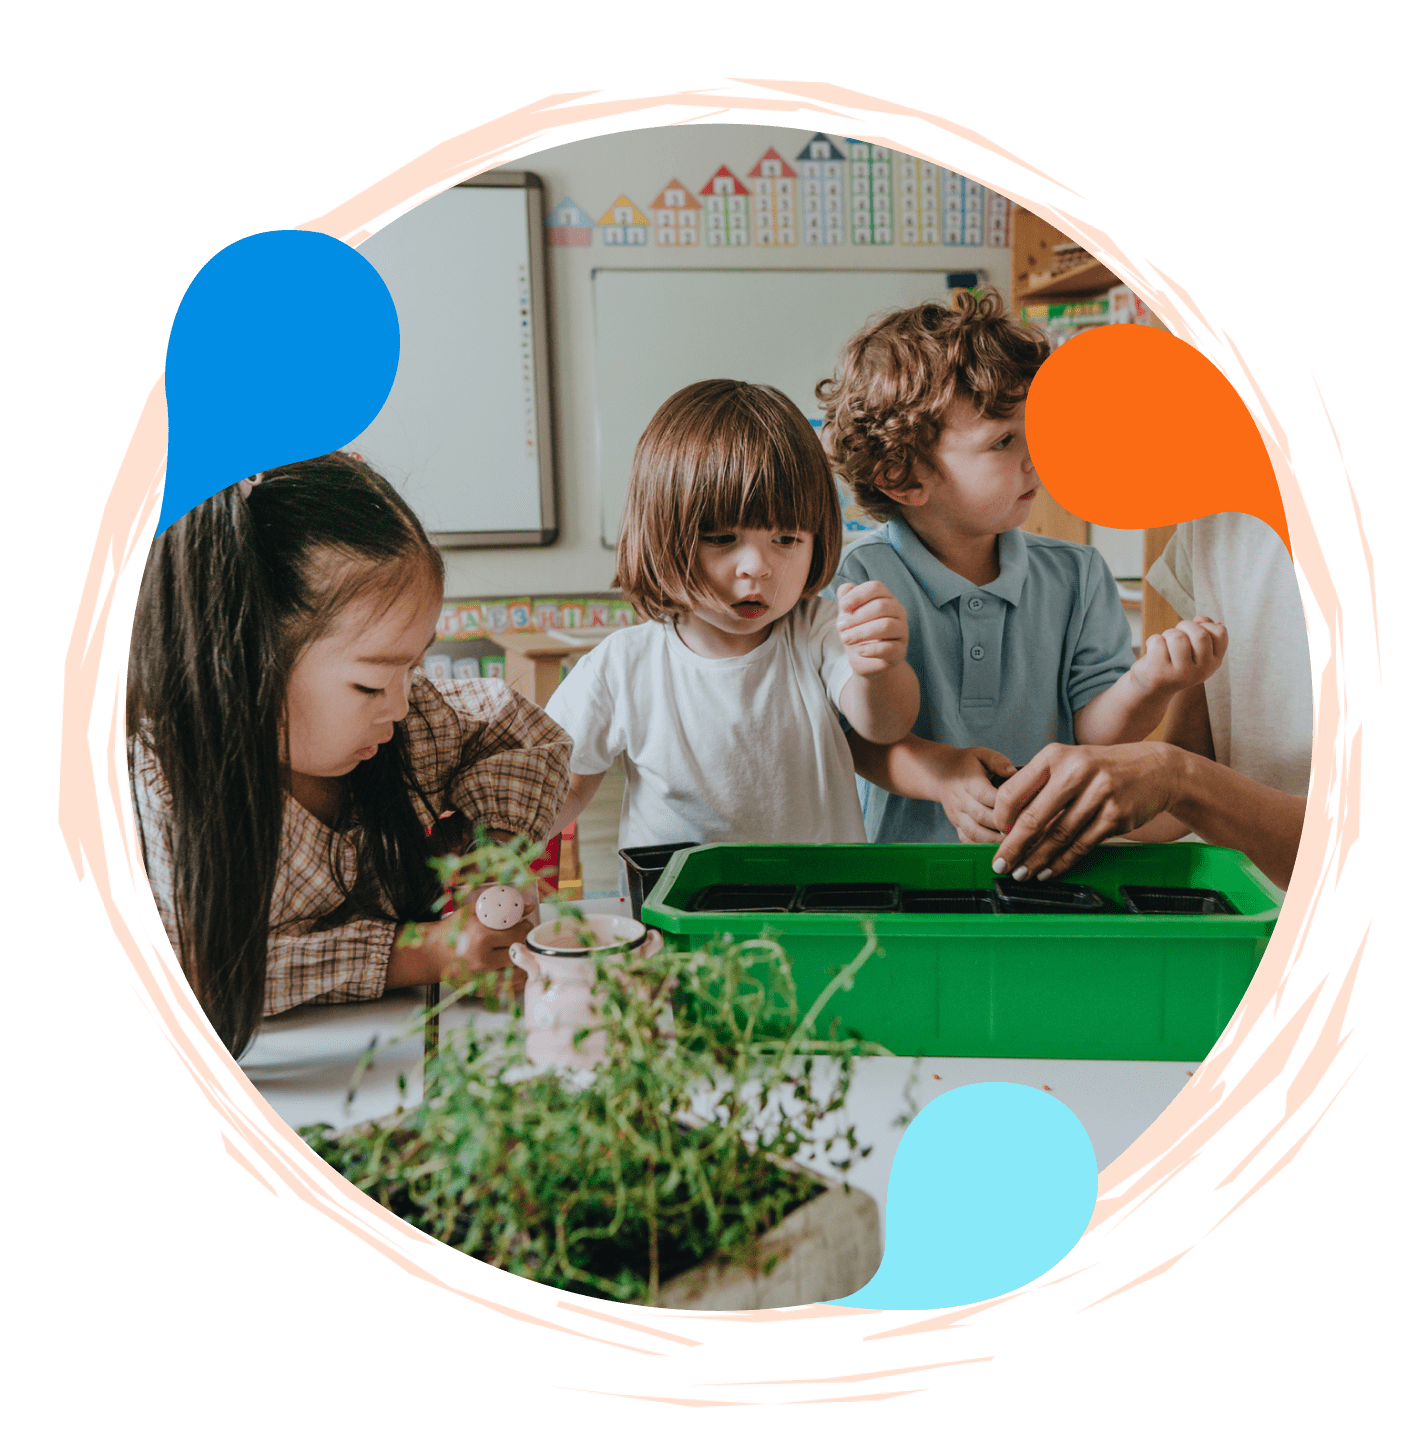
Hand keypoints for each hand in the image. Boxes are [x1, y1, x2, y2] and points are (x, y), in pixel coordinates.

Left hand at [837, 581, 908, 675]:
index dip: (857, 595)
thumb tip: (845, 588)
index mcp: (886, 597)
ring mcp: (902, 630)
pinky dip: (871, 649)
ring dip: (861, 632)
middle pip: (881, 606)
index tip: (842, 607)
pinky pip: (889, 647)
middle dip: (856, 617)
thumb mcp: (849, 614)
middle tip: (839, 627)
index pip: (875, 587)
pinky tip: (859, 651)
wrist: (867, 657)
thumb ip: (846, 600)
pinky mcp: (900, 650)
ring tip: (845, 639)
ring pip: (886, 626)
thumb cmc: (859, 629)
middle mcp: (898, 611)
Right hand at [925, 744, 1018, 841]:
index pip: (985, 795)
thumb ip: (998, 762)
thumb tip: (1014, 773)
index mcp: (969, 781)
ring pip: (974, 832)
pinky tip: (996, 848)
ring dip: (993, 840)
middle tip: (1023, 831)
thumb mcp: (982, 754)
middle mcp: (961, 800)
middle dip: (1002, 825)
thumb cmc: (966, 765)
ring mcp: (957, 815)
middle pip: (981, 816)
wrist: (941, 774)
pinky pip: (966, 840)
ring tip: (1012, 842)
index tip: (1022, 810)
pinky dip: (980, 847)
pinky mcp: (956, 825)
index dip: (1003, 805)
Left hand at [990, 741, 1182, 879]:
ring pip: (1058, 836)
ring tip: (1022, 873)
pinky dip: (1062, 862)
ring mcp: (1098, 794)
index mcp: (1055, 756)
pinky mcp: (1116, 816)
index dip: (1001, 817)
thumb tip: (1009, 822)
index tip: (997, 833)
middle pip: (1034, 818)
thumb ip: (1041, 785)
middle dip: (1013, 846)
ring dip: (1037, 859)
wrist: (1156, 769)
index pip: (1014, 790)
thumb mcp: (1069, 762)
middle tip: (1001, 864)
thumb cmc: (1102, 768)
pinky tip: (1048, 871)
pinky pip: (1081, 845)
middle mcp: (1075, 772)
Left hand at [1129, 616, 1227, 698]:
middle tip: (1176, 635)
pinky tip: (1153, 653)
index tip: (1194, 631)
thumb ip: (1203, 631)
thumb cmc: (1175, 661)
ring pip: (1177, 636)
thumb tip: (1201, 618)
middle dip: (1185, 626)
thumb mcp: (1194, 648)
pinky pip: (1157, 641)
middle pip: (1199, 633)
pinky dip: (1152, 641)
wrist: (1152, 686)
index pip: (1220, 632)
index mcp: (1214, 662)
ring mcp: (1182, 673)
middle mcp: (1202, 670)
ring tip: (1165, 644)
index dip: (1205, 624)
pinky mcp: (1161, 673)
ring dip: (1168, 634)